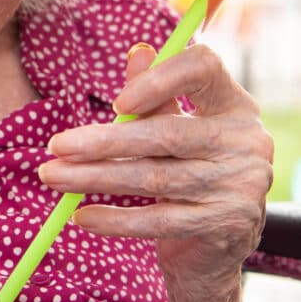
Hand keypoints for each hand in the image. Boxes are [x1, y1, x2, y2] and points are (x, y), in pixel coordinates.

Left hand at [38, 43, 272, 301]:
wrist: (219, 249)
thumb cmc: (190, 174)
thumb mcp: (179, 130)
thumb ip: (158, 96)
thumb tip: (138, 52)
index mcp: (236, 106)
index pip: (204, 69)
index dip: (159, 80)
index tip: (117, 103)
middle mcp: (247, 143)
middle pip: (167, 132)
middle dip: (104, 140)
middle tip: (56, 146)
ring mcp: (240, 186)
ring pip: (154, 178)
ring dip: (95, 177)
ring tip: (54, 176)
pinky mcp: (225, 225)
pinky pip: (158, 221)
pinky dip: (115, 219)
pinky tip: (82, 216)